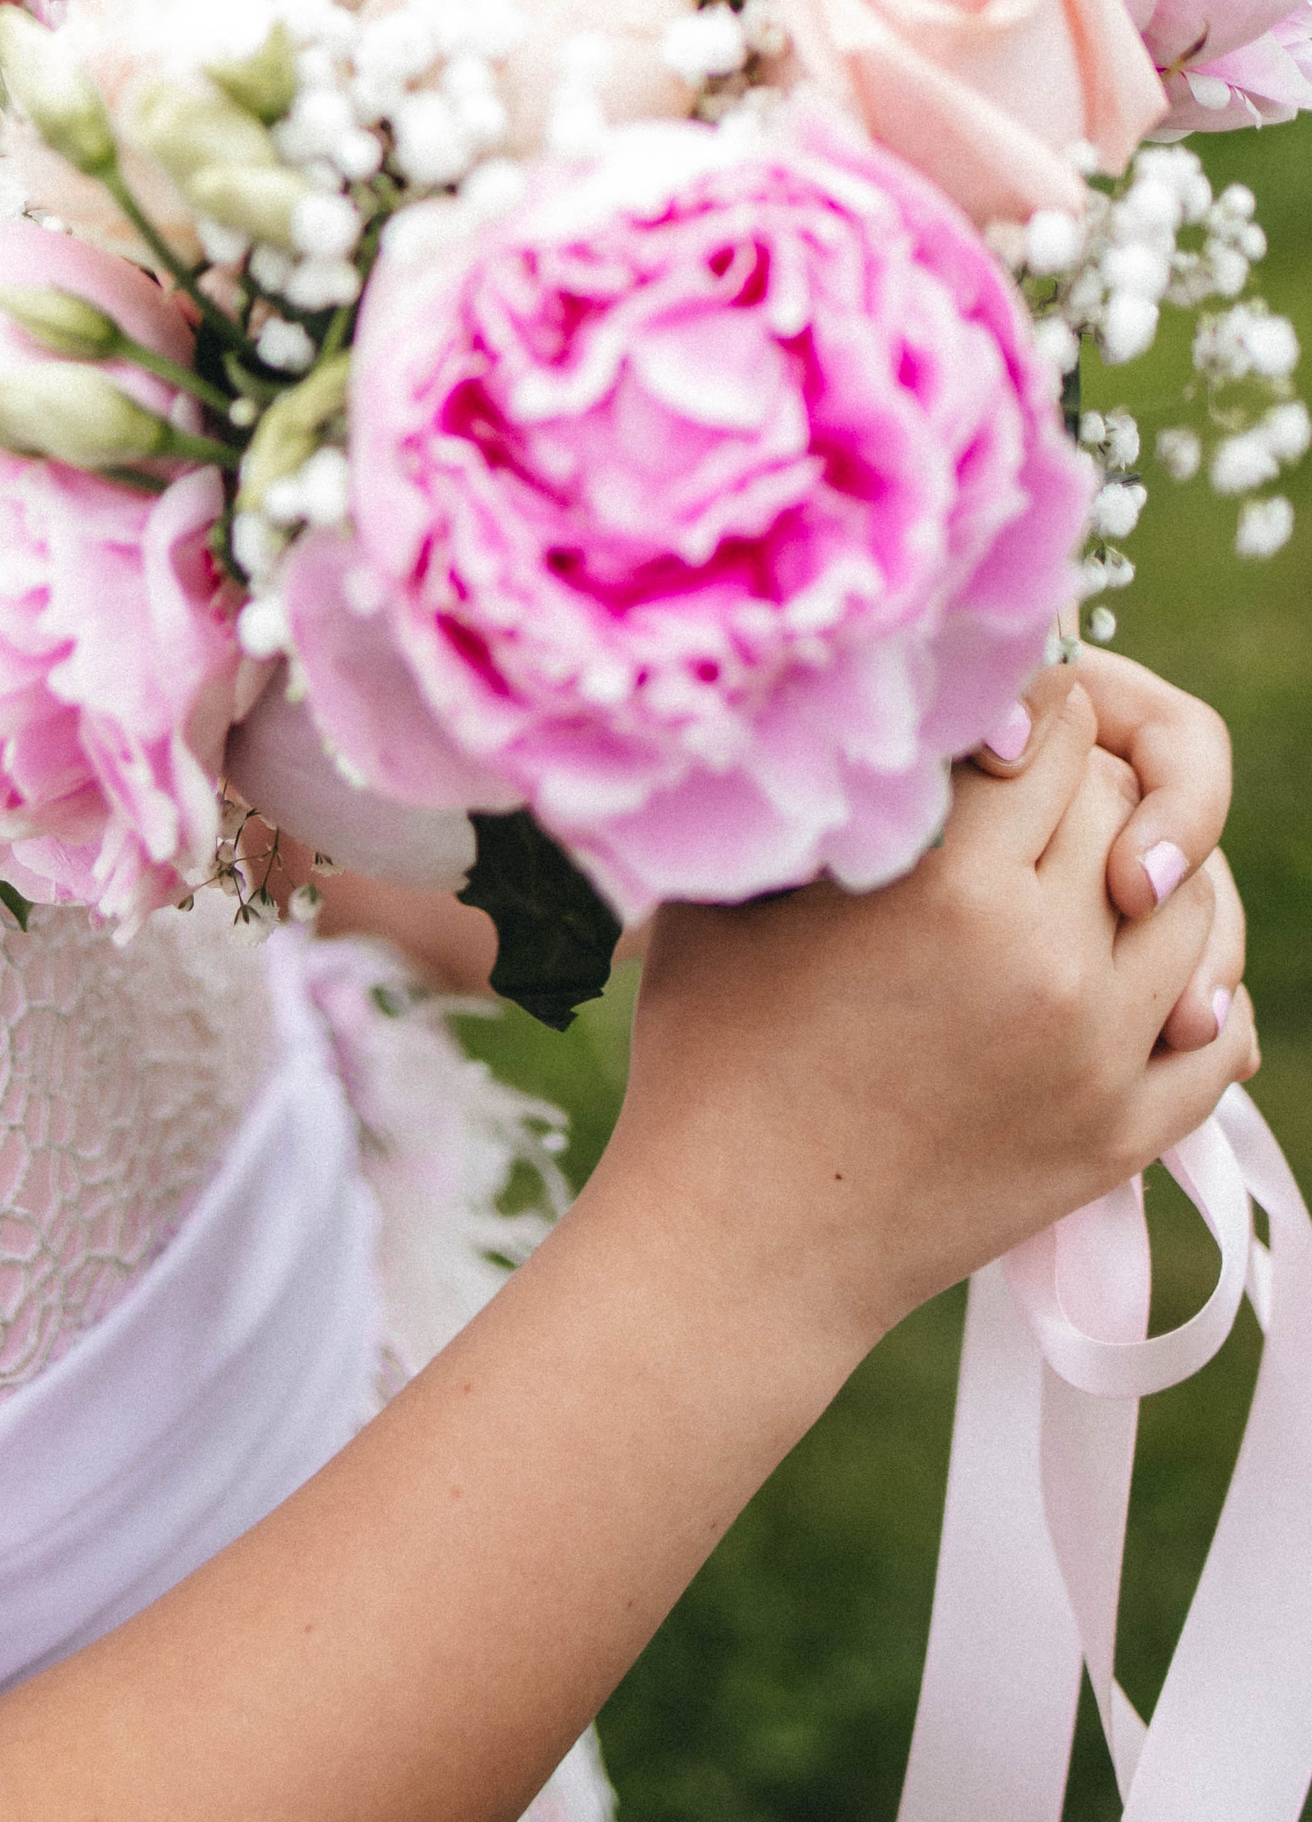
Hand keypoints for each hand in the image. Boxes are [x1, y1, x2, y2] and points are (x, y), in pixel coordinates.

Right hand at [607, 669, 1258, 1359]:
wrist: (740, 1240)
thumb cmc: (713, 1045)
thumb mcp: (745, 886)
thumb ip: (821, 788)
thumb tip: (865, 694)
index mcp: (956, 890)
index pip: (1058, 738)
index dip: (1029, 709)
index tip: (996, 719)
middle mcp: (1049, 967)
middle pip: (1127, 808)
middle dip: (1087, 775)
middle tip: (1034, 781)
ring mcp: (1098, 1061)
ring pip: (1192, 909)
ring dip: (1148, 867)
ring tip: (1089, 863)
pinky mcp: (1119, 1139)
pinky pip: (1221, 1035)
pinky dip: (1203, 986)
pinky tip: (1149, 964)